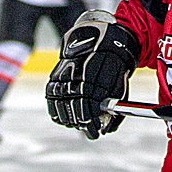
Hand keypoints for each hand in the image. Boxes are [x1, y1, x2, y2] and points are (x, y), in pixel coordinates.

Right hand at [45, 10, 140, 138]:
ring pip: (60, 103)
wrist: (102, 39)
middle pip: (73, 108)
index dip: (91, 123)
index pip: (88, 108)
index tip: (96, 132)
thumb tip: (108, 129)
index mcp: (94, 78)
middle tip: (89, 130)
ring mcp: (64, 74)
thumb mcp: (121, 84)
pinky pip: (51, 96)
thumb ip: (114, 106)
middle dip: (81, 123)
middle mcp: (76, 76)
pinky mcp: (55, 74)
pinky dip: (55, 109)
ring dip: (68, 119)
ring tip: (78, 125)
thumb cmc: (115, 64)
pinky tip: (63, 117)